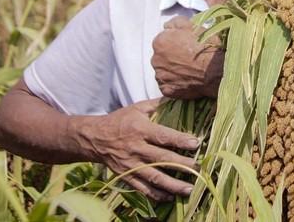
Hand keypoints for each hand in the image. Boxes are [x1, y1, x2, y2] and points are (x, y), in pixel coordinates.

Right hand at [73, 98, 199, 200]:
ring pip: (154, 177)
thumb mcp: (137, 108)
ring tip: (190, 189)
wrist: (94, 138)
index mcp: (140, 130)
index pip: (163, 136)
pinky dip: (157, 194)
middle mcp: (136, 148)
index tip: (196, 144)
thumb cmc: (120, 120)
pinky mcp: (126, 176)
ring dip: (173, 185)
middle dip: (182, 165)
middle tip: (199, 168)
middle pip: (162, 159)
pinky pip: (143, 188)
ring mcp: (131, 165)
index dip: (180, 140)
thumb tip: (177, 96)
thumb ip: (157, 104)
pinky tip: (171, 197)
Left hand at [151, 16, 224, 98]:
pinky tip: (188, 79)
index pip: (163, 39)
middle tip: (189, 58)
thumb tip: (167, 26)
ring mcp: (160, 76)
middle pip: (162, 56)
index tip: (186, 45)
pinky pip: (168, 85)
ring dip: (173, 70)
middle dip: (172, 56)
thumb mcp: (193, 26)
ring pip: (164, 71)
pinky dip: (175, 83)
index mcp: (160, 42)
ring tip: (190, 70)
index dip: (176, 42)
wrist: (217, 72)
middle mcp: (155, 59)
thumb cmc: (206, 47)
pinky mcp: (166, 90)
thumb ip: (175, 22)